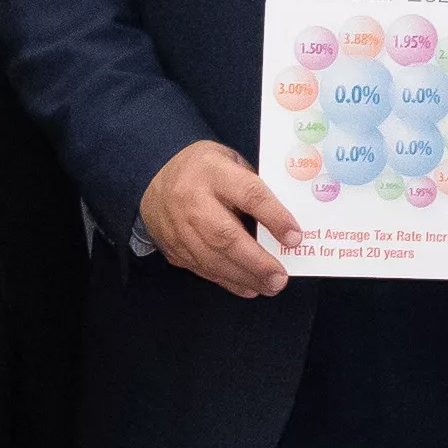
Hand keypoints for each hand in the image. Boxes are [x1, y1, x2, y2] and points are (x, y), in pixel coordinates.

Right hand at [142, 141, 300, 297]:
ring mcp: (178, 227)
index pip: (248, 194)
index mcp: (213, 171)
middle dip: (256, 261)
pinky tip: (249, 287)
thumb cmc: (204, 168)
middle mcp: (192, 200)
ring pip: (212, 258)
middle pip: (225, 235)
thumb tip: (283, 222)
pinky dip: (228, 281)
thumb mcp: (230, 160)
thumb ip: (253, 186)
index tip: (295, 237)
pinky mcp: (173, 247)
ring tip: (270, 286)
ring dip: (244, 277)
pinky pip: (202, 269)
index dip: (273, 217)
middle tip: (280, 277)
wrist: (153, 176)